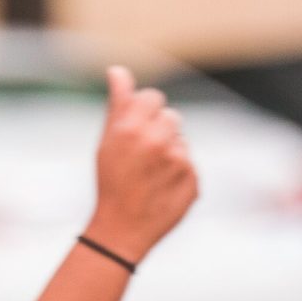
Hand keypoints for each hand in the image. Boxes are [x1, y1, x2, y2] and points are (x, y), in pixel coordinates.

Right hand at [88, 66, 198, 259]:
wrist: (122, 230)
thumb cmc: (111, 182)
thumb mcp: (107, 142)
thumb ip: (117, 103)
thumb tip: (118, 70)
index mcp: (132, 128)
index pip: (153, 98)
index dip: (145, 112)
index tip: (137, 129)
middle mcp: (157, 141)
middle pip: (171, 117)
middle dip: (159, 130)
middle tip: (143, 155)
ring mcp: (178, 162)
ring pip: (181, 141)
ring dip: (170, 151)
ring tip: (151, 174)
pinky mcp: (194, 180)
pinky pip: (189, 164)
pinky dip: (179, 173)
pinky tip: (162, 188)